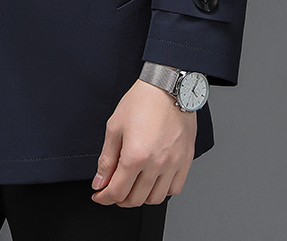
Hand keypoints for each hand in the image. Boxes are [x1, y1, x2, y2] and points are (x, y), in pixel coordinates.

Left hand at [91, 78, 196, 206]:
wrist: (168, 88)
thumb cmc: (141, 102)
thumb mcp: (115, 126)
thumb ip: (106, 158)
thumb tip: (100, 181)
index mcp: (135, 156)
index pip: (117, 191)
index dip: (104, 198)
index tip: (99, 196)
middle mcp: (156, 164)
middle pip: (135, 199)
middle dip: (120, 199)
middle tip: (113, 189)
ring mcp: (173, 164)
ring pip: (155, 198)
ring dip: (141, 197)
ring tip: (133, 186)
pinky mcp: (186, 161)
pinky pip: (175, 189)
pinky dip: (162, 191)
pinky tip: (153, 181)